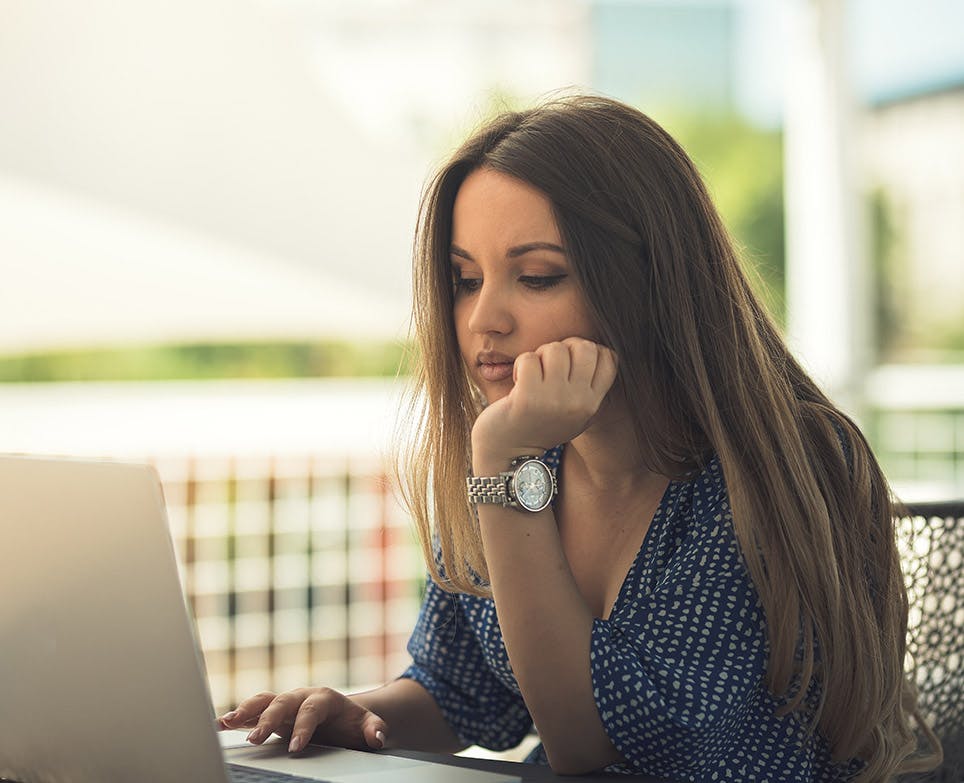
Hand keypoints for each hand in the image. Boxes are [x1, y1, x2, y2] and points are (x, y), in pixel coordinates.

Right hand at [217, 687, 387, 753]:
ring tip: (227, 724)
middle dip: (267, 719)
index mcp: (323, 697)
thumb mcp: (367, 724)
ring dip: (245, 711)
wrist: (341, 715)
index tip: (296, 748)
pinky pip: (251, 711)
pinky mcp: (272, 713)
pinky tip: (218, 725)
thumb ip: (374, 729)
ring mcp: (284, 703)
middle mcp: (300, 696)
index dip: (303, 727)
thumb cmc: (351, 722)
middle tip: (255, 740)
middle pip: (282, 702)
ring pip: (263, 701)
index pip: (311, 709)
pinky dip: (235, 716)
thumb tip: (378, 737)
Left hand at [472, 337, 617, 469]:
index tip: (570, 363)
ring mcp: (553, 400)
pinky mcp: (527, 399)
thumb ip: (587, 386)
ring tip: (533, 374)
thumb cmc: (539, 424)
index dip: (589, 350)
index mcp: (591, 403)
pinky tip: (518, 380)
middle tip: (548, 365)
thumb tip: (594, 348)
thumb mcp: (574, 412)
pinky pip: (529, 359)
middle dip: (563, 348)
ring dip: (539, 355)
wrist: (508, 453)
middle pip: (584, 347)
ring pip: (555, 349)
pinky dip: (521, 364)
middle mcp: (577, 402)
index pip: (609, 358)